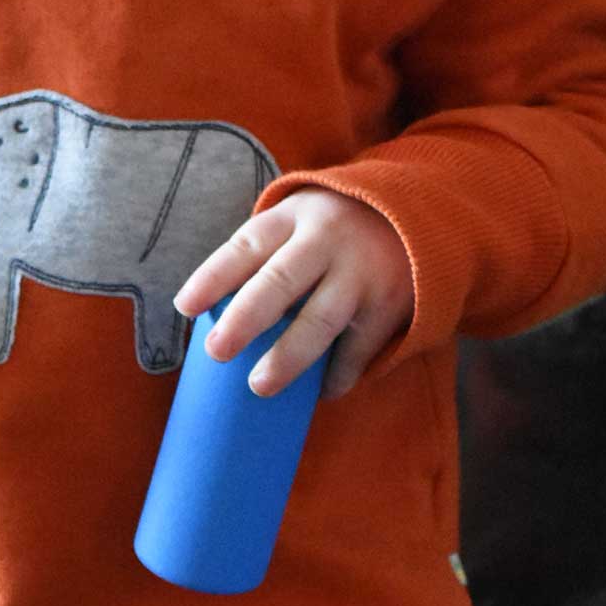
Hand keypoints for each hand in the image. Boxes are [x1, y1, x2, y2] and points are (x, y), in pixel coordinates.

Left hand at [174, 188, 413, 398]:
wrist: (420, 213)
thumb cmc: (334, 230)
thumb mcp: (299, 222)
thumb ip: (264, 257)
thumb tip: (208, 317)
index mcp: (293, 218)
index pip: (246, 247)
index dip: (213, 277)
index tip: (184, 307)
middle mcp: (326, 240)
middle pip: (280, 282)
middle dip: (245, 318)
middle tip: (217, 350)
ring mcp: (361, 272)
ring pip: (320, 319)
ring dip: (288, 356)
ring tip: (259, 385)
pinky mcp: (390, 303)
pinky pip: (358, 348)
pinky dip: (337, 375)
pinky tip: (320, 392)